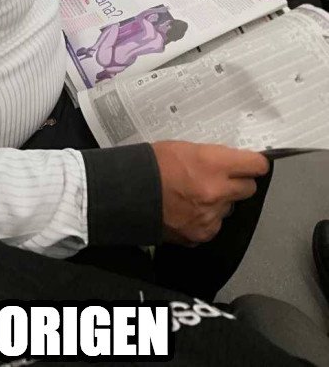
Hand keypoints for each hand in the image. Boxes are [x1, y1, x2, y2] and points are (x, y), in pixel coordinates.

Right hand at [152, 142, 268, 245]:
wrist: (128, 193)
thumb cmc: (153, 164)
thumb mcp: (185, 148)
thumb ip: (212, 158)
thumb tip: (230, 165)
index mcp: (214, 164)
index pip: (256, 166)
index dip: (254, 164)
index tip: (251, 164)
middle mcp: (217, 191)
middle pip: (248, 188)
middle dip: (237, 183)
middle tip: (220, 179)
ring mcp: (210, 216)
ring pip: (229, 208)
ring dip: (219, 202)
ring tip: (195, 195)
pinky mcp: (200, 234)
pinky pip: (214, 225)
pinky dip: (205, 219)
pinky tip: (187, 211)